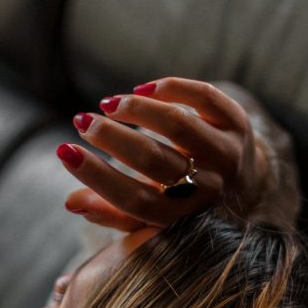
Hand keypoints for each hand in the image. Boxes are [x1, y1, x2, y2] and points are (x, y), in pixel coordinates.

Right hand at [57, 77, 297, 230]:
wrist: (242, 188)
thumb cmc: (179, 202)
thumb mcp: (148, 218)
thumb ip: (111, 213)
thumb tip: (71, 203)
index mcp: (182, 218)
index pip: (134, 201)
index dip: (97, 177)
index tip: (65, 152)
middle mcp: (209, 189)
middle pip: (154, 161)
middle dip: (111, 138)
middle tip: (82, 122)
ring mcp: (227, 155)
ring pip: (177, 125)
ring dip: (136, 109)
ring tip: (108, 104)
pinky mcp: (238, 124)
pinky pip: (204, 97)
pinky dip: (169, 88)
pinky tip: (142, 89)